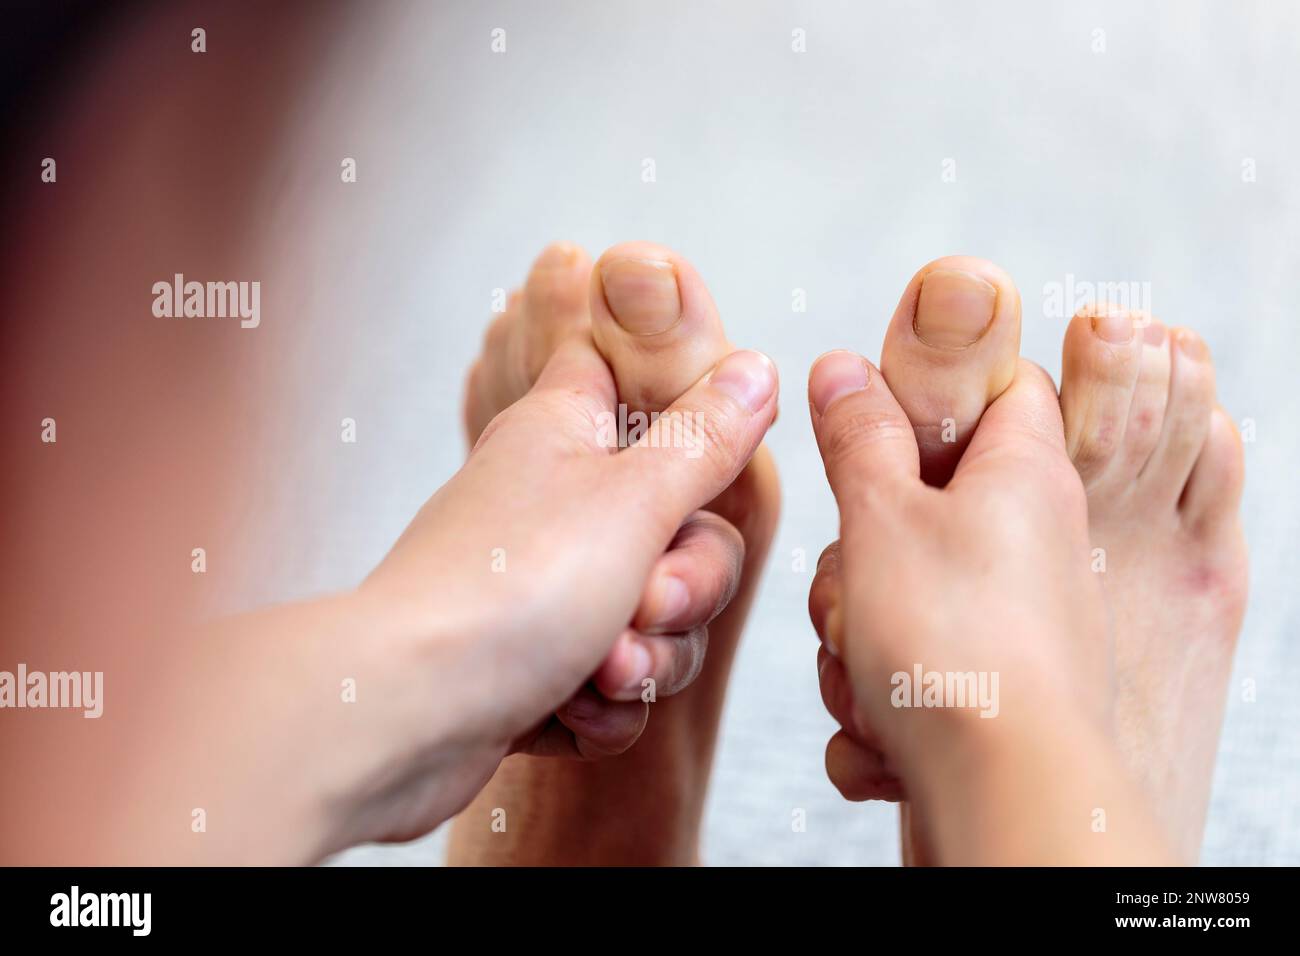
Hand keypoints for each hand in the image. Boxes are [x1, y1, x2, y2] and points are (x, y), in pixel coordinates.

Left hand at [354, 334, 777, 840]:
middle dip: (683, 589)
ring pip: (651, 621)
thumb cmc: (506, 592)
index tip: (695, 447)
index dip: (679, 405)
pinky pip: (609, 686)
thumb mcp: (635, 500)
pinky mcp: (527, 668)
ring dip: (645, 659)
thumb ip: (704, 440)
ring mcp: (537, 591)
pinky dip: (600, 706)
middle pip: (676, 531)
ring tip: (599, 670)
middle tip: (646, 603)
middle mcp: (549, 505)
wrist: (404, 715)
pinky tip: (566, 710)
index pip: (630, 377)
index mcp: (564, 435)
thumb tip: (756, 368)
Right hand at [805, 350, 1166, 863]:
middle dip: (857, 560)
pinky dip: (882, 709)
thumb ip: (859, 438)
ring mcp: (1016, 626)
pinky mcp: (994, 697)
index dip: (934, 392)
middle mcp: (1033, 547)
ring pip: (899, 602)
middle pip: (919, 509)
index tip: (876, 424)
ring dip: (855, 643)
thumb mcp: (884, 517)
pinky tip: (888, 735)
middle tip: (857, 589)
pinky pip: (912, 679)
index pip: (1002, 388)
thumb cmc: (956, 651)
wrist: (1008, 798)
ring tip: (870, 676)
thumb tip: (844, 366)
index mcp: (1024, 478)